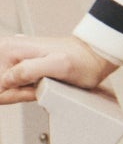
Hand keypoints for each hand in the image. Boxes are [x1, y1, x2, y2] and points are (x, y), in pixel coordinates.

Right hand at [0, 34, 118, 104]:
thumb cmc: (81, 59)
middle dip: (17, 94)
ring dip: (22, 93)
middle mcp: (7, 51)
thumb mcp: (58, 65)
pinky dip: (25, 91)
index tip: (31, 91)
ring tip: (41, 84)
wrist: (92, 55)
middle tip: (38, 88)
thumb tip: (7, 79)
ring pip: (6, 89)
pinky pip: (13, 87)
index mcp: (9, 49)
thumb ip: (29, 70)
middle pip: (0, 87)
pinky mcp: (19, 66)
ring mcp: (12, 58)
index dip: (14, 94)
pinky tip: (39, 85)